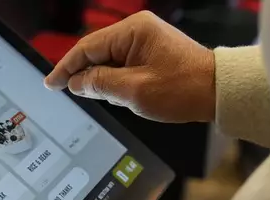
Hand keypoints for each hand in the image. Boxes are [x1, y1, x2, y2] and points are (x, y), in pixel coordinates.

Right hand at [44, 11, 214, 122]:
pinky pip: (123, 66)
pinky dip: (117, 82)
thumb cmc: (183, 89)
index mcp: (133, 31)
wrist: (218, 92)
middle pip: (96, 53)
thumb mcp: (134, 91)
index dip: (65, 67)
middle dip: (85, 76)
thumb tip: (77, 83)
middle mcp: (137, 31)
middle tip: (71, 95)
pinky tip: (124, 96)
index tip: (51, 83)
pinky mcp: (151, 53)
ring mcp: (145, 41)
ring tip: (117, 99)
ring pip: (108, 62)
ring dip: (104, 82)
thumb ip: (99, 85)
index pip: (87, 48)